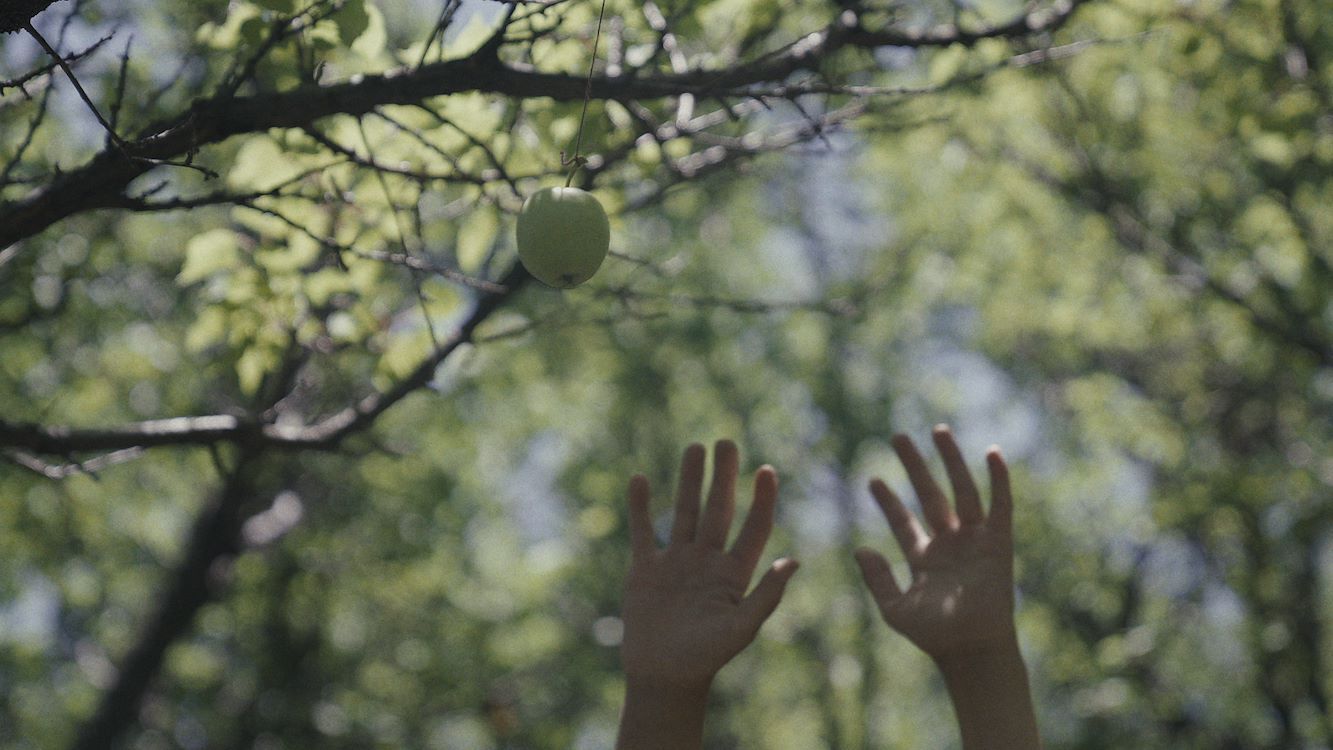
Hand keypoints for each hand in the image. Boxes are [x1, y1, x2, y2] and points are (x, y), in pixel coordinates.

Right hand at [621, 440, 798, 690]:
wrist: (663, 677)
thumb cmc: (707, 658)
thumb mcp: (741, 628)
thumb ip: (766, 596)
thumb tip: (795, 562)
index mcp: (734, 573)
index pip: (752, 527)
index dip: (761, 499)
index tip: (766, 470)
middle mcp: (707, 561)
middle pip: (718, 510)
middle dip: (723, 477)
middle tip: (727, 442)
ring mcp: (676, 562)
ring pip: (684, 511)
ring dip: (688, 480)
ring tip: (695, 447)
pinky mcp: (646, 568)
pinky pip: (643, 530)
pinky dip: (640, 505)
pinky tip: (639, 478)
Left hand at [855, 426, 1039, 749]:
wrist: (970, 649)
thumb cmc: (934, 636)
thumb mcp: (894, 609)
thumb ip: (876, 579)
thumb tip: (860, 548)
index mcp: (924, 558)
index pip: (903, 521)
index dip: (888, 501)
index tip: (872, 479)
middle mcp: (949, 544)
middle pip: (930, 495)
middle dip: (915, 466)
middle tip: (898, 437)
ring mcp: (974, 541)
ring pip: (961, 491)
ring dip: (951, 461)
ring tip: (937, 431)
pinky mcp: (998, 543)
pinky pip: (1000, 506)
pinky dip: (998, 480)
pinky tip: (991, 453)